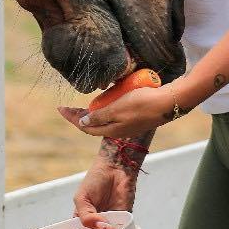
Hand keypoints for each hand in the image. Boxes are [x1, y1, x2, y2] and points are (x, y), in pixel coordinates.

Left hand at [57, 85, 175, 137]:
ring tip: (85, 104)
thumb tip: (82, 121)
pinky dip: (107, 108)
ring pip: (105, 119)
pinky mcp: (136, 117)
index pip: (86, 126)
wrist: (168, 103)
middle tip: (68, 107)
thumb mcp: (117, 108)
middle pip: (94, 124)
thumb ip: (100, 116)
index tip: (60, 109)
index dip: (72, 118)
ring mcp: (128, 124)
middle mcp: (118, 129)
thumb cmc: (142, 103)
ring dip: (94, 112)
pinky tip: (107, 100)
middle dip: (80, 116)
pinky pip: (116, 114)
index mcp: (112, 129)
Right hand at [72, 155, 139, 228]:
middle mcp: (97, 223)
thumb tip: (100, 228)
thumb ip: (86, 216)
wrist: (115, 168)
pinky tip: (116, 225)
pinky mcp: (125, 218)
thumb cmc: (95, 180)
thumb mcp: (82, 198)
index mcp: (83, 218)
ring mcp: (111, 221)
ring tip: (107, 226)